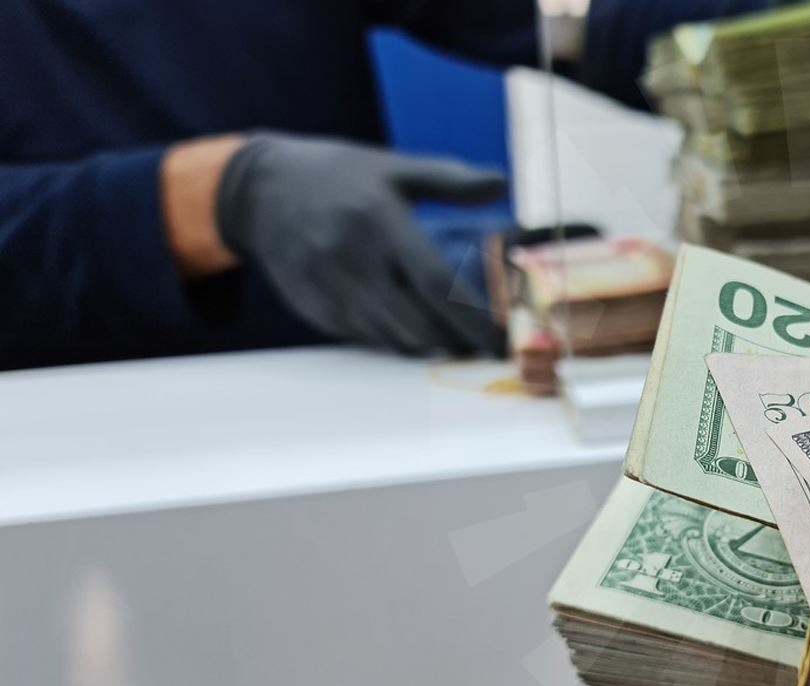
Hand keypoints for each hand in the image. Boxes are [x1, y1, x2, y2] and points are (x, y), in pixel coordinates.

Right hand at [214, 133, 507, 354]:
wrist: (260, 189)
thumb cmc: (341, 177)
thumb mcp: (394, 168)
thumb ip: (449, 179)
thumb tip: (501, 184)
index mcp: (379, 219)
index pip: (435, 283)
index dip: (472, 319)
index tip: (500, 340)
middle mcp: (350, 256)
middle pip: (415, 322)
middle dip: (454, 341)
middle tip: (481, 344)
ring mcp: (326, 284)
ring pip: (389, 337)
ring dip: (426, 345)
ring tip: (452, 339)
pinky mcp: (309, 305)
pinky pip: (361, 337)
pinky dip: (391, 339)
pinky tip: (409, 329)